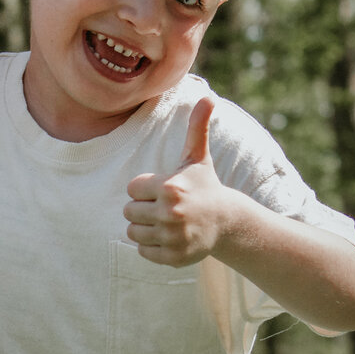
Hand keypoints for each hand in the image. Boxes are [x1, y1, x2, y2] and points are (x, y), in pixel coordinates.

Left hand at [124, 97, 229, 266]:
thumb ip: (196, 127)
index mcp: (169, 187)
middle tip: (163, 207)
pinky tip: (169, 237)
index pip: (131, 189)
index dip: (143, 189)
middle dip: (142, 209)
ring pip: (132, 233)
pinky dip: (152, 247)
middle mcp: (170, 213)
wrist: (226, 221)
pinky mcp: (173, 257)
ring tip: (164, 222)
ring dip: (144, 228)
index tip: (162, 190)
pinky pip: (143, 252)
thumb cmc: (204, 186)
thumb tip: (208, 96)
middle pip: (128, 212)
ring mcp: (172, 237)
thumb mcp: (197, 157)